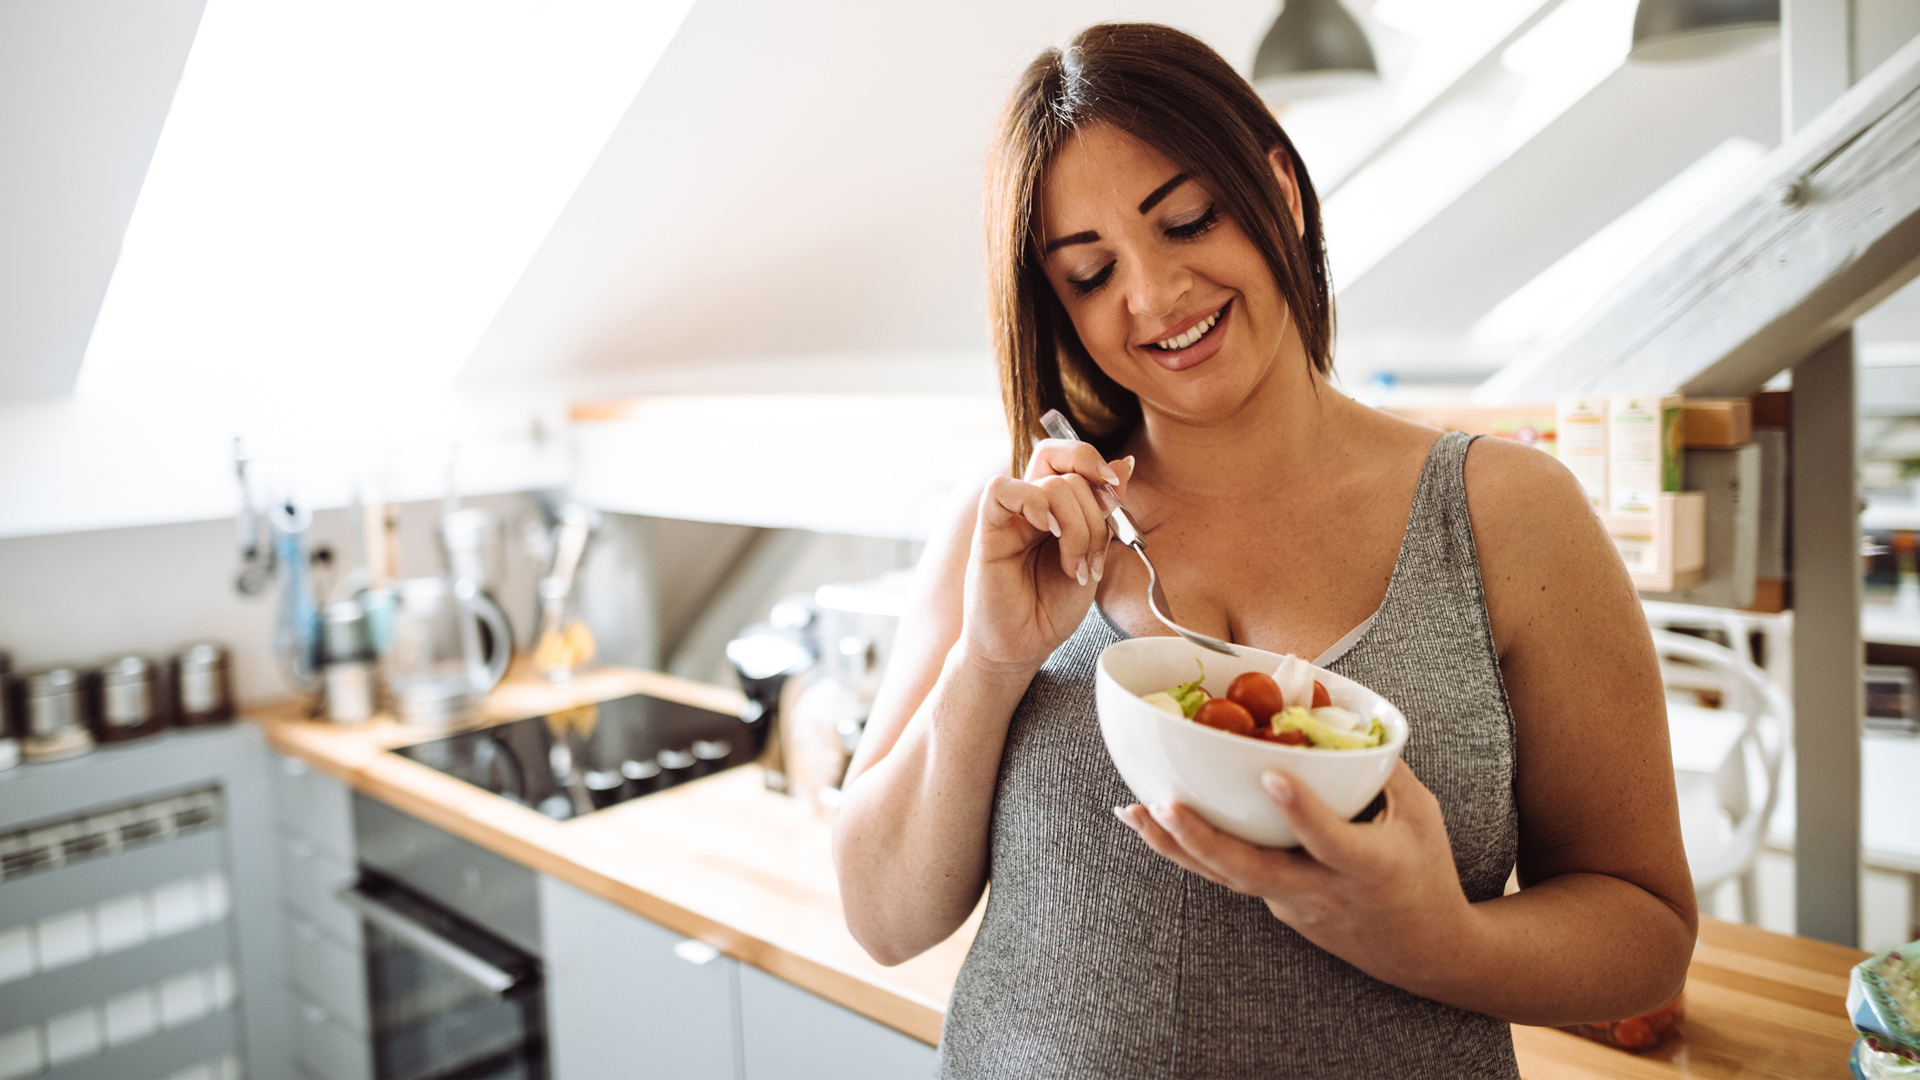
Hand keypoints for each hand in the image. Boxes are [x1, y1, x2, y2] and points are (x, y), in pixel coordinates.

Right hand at [960, 440, 1134, 673]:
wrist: (1021, 647)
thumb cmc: (1050, 608)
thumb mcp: (1093, 556)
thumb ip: (1104, 513)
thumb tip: (1126, 464)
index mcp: (1054, 507)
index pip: (1069, 458)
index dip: (1095, 462)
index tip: (1115, 490)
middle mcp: (1030, 506)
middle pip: (1064, 466)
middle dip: (1095, 507)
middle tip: (1096, 549)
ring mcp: (1009, 517)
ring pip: (1051, 484)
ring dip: (1077, 528)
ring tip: (1074, 567)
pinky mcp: (987, 532)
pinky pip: (1002, 491)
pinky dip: (1035, 504)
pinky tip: (1049, 535)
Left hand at [1114, 762, 1481, 991]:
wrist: (1423, 952)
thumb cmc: (1425, 872)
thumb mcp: (1420, 815)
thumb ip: (1380, 767)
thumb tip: (1332, 709)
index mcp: (1370, 867)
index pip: (1331, 840)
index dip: (1302, 811)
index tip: (1273, 776)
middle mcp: (1323, 891)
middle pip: (1255, 872)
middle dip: (1205, 839)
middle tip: (1166, 805)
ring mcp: (1293, 905)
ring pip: (1228, 878)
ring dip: (1176, 846)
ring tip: (1132, 812)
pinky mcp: (1275, 906)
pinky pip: (1230, 876)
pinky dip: (1190, 850)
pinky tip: (1152, 823)